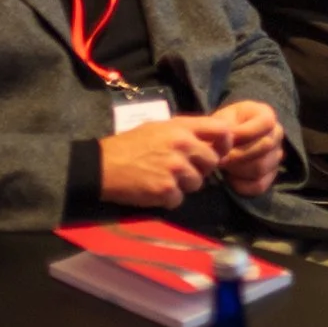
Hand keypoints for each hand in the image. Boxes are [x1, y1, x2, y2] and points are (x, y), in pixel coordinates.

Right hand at [98, 118, 230, 209]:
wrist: (102, 166)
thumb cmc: (130, 144)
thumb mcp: (159, 127)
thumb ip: (185, 132)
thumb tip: (208, 141)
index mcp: (182, 127)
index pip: (221, 130)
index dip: (225, 142)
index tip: (220, 150)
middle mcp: (183, 146)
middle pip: (212, 162)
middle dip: (200, 168)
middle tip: (182, 169)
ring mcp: (175, 169)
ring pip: (197, 183)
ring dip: (184, 185)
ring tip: (164, 179)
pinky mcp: (166, 190)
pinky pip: (179, 199)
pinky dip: (168, 199)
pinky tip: (154, 190)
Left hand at [208, 101, 285, 197]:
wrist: (227, 139)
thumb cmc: (224, 126)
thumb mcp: (222, 119)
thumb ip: (224, 129)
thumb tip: (225, 145)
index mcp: (266, 114)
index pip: (267, 123)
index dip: (245, 133)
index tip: (225, 140)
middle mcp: (277, 134)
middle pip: (265, 147)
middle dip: (237, 155)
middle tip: (218, 159)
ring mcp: (276, 155)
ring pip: (261, 168)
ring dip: (237, 170)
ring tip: (224, 166)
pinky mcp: (271, 174)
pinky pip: (260, 185)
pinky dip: (242, 186)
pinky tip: (230, 179)